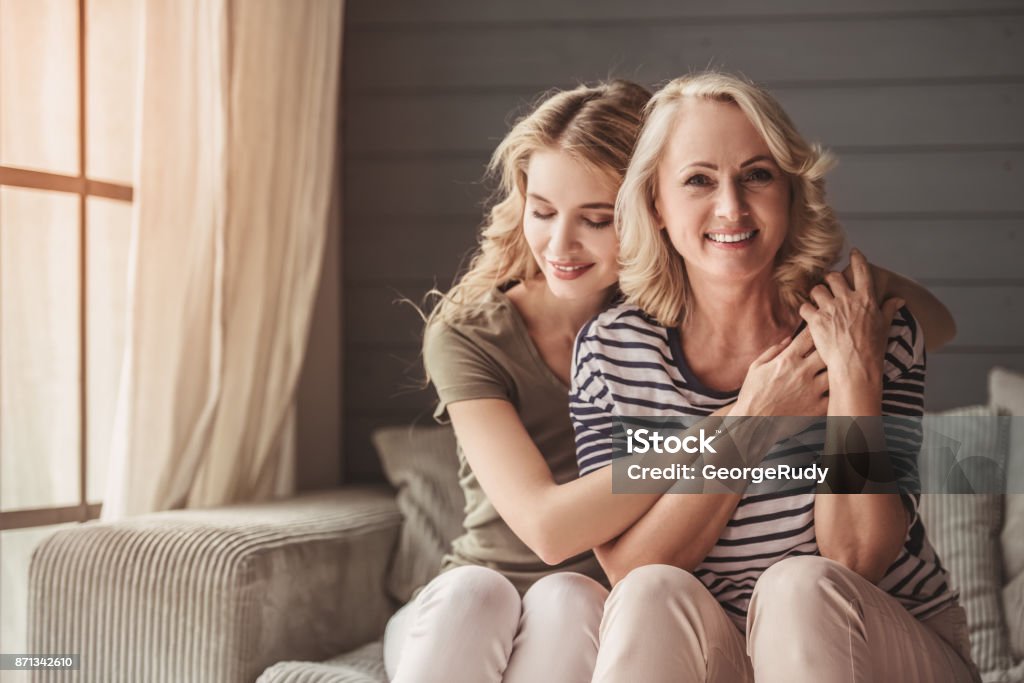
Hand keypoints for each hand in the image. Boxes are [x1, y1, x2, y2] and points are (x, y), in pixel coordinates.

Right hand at [734, 328, 827, 417]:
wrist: (752, 423)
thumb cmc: (752, 394)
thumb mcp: (756, 367)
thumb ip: (773, 351)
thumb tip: (789, 339)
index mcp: (787, 360)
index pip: (808, 337)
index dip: (815, 331)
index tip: (818, 331)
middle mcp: (802, 372)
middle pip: (827, 351)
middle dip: (829, 348)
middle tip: (831, 349)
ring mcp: (812, 390)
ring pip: (835, 372)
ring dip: (835, 369)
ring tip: (836, 369)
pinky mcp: (817, 407)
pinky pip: (835, 394)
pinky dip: (836, 390)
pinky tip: (834, 389)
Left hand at [798, 249, 903, 385]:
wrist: (855, 367)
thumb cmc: (873, 349)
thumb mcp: (884, 326)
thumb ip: (889, 308)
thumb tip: (899, 299)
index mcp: (866, 298)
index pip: (862, 270)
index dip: (857, 258)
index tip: (854, 252)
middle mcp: (848, 299)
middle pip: (833, 277)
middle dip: (830, 280)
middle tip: (830, 287)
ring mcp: (830, 309)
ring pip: (817, 289)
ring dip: (817, 294)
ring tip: (819, 303)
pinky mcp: (816, 320)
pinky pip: (804, 306)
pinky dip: (805, 310)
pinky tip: (809, 315)